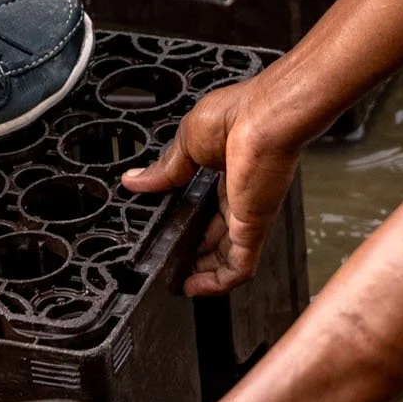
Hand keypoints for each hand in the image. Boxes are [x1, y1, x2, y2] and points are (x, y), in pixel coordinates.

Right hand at [120, 77, 302, 295]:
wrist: (266, 117)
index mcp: (227, 171)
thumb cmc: (240, 113)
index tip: (172, 233)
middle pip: (218, 235)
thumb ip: (164, 169)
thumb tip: (135, 180)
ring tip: (181, 283)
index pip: (210, 208)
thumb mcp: (187, 141)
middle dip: (196, 253)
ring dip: (205, 274)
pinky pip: (239, 267)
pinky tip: (197, 288)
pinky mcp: (254, 228)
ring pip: (228, 257)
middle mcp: (242, 196)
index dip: (192, 224)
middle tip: (174, 264)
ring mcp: (249, 215)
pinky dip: (218, 282)